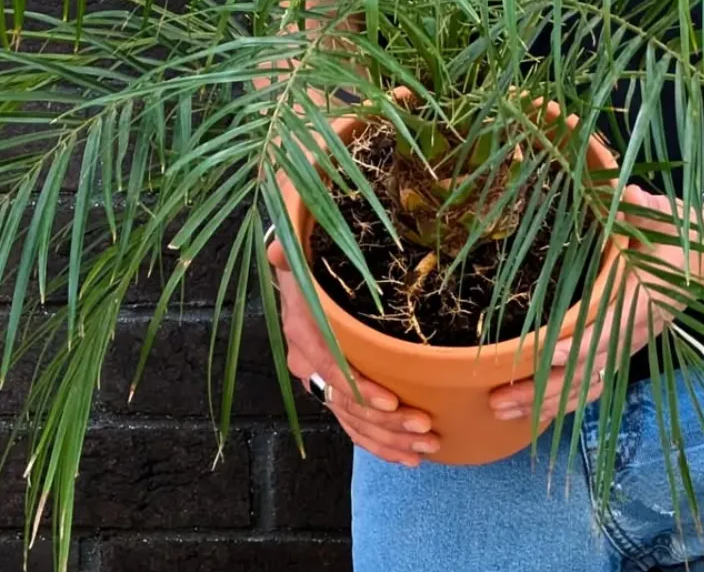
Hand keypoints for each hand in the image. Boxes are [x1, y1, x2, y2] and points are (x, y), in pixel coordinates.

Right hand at [266, 234, 440, 466]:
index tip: (391, 401)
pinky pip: (353, 426)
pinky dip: (380, 444)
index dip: (359, 388)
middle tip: (426, 427)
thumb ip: (291, 251)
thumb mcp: (303, 253)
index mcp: (303, 331)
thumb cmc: (314, 260)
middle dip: (387, 421)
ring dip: (390, 438)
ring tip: (427, 446)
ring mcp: (319, 380)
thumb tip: (276, 249)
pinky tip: (408, 455)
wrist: (304, 271)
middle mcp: (307, 362)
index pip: (330, 368)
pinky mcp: (332, 390)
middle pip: (346, 404)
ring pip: (353, 421)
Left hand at [490, 183, 703, 426]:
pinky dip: (562, 399)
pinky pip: (591, 382)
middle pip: (586, 372)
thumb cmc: (683, 231)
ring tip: (500, 409)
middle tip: (496, 399)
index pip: (605, 331)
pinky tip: (531, 409)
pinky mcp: (621, 347)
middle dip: (542, 389)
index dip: (575, 346)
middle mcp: (634, 331)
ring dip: (544, 402)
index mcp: (643, 301)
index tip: (541, 354)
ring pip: (585, 385)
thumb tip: (623, 192)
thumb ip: (642, 207)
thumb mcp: (665, 214)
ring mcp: (627, 344)